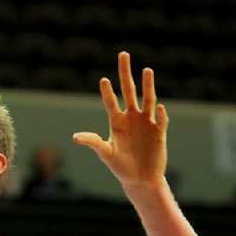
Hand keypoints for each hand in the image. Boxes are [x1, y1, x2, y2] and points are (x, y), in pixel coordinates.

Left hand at [73, 50, 167, 191]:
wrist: (141, 180)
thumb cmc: (121, 168)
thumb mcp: (106, 154)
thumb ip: (93, 143)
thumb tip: (75, 137)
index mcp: (117, 122)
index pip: (111, 102)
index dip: (107, 91)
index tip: (103, 80)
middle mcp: (132, 118)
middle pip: (129, 91)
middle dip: (125, 73)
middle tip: (123, 54)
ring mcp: (146, 123)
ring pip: (147, 100)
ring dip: (148, 85)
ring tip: (146, 70)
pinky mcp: (160, 132)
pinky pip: (161, 120)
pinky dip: (160, 114)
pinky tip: (158, 107)